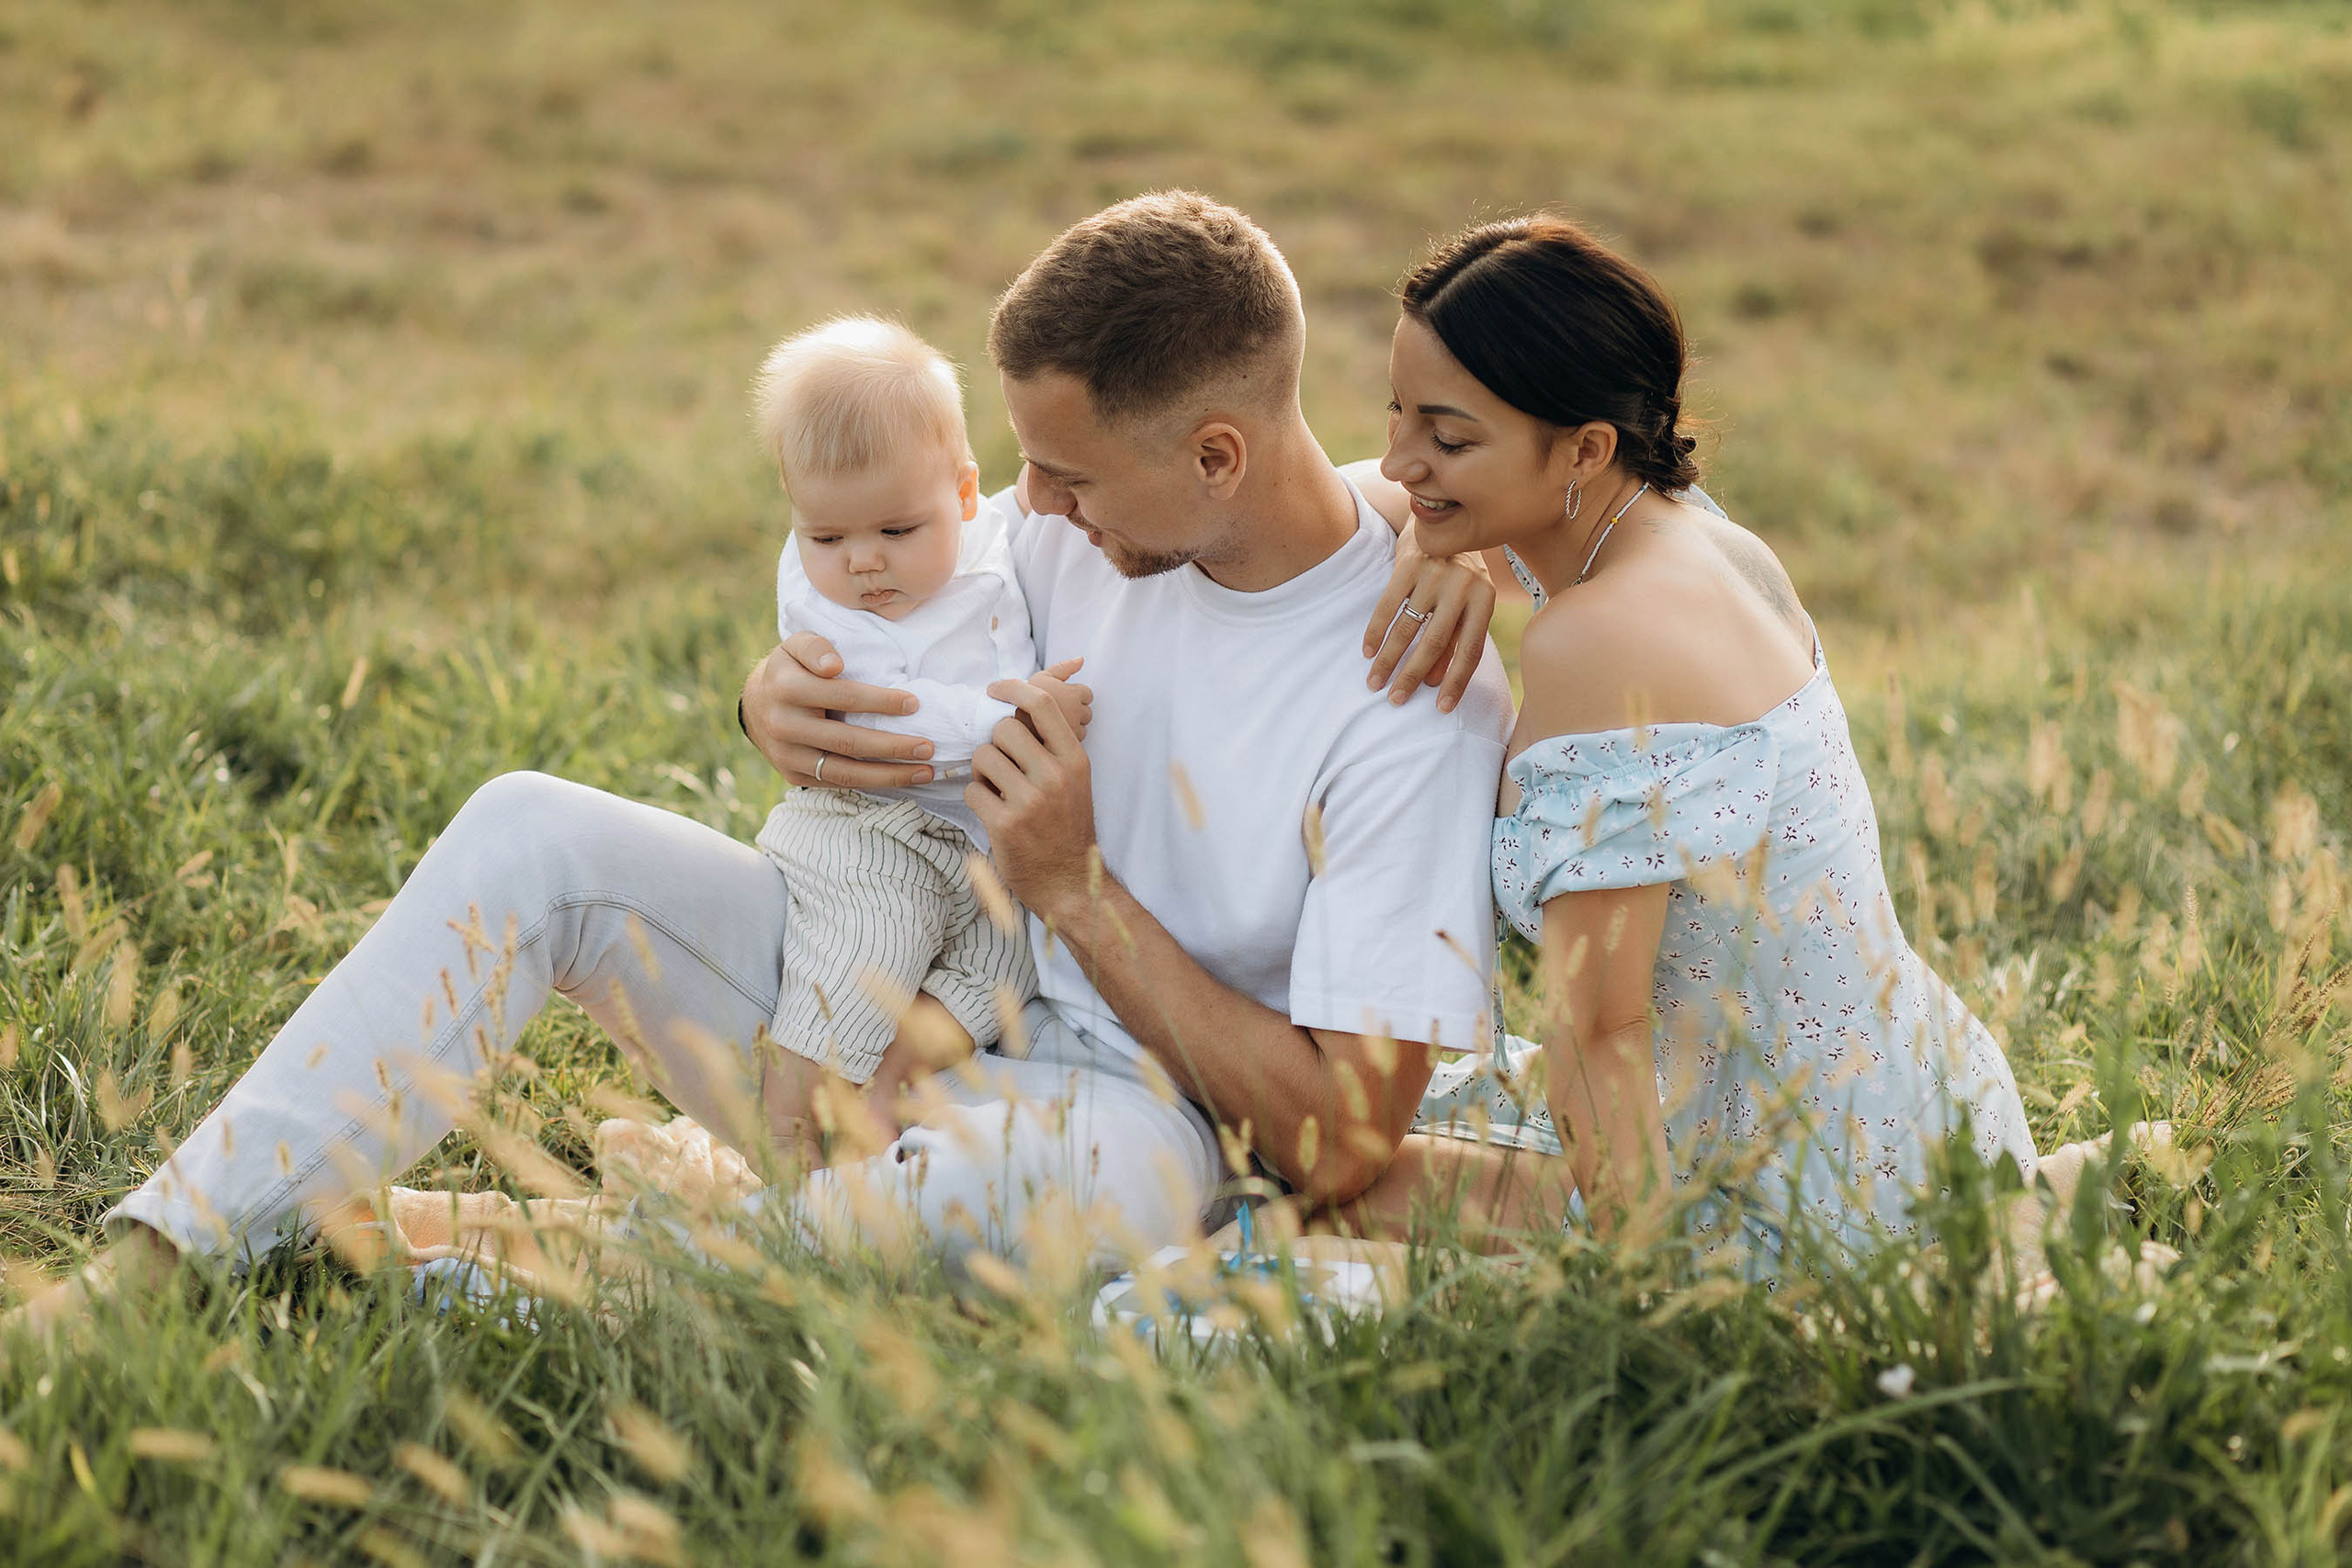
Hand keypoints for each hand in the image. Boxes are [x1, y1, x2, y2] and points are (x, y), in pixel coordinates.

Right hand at [742, 632, 934, 789]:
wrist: (756, 705)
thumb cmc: (789, 670)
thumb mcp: (796, 646)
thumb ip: (815, 647)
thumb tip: (835, 666)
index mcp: (787, 688)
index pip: (843, 697)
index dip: (881, 702)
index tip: (914, 704)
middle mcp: (784, 725)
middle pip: (847, 741)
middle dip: (892, 746)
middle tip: (928, 747)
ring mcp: (787, 755)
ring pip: (844, 772)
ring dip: (889, 775)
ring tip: (925, 772)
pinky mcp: (793, 776)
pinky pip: (837, 783)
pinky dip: (871, 783)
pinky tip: (900, 779)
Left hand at [967, 677, 1095, 922]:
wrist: (1070, 880)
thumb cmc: (1066, 825)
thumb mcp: (1073, 780)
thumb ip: (1050, 745)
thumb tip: (1016, 705)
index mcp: (1074, 760)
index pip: (1042, 704)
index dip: (1013, 688)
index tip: (995, 690)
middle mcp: (1055, 776)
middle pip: (1003, 729)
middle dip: (994, 744)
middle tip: (1001, 766)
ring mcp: (1030, 801)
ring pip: (982, 757)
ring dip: (982, 772)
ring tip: (997, 790)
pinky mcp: (1005, 824)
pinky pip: (972, 790)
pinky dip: (976, 798)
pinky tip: (993, 811)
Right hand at [1028, 657, 1091, 742]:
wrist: (1006, 726)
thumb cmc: (1024, 699)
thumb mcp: (1041, 677)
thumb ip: (1063, 668)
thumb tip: (1080, 659)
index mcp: (1073, 695)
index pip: (1087, 694)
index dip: (1074, 695)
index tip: (1060, 698)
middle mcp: (1077, 713)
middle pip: (1086, 712)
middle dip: (1075, 711)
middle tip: (1055, 711)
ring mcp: (1073, 732)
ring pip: (1082, 728)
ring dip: (1072, 726)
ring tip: (1050, 723)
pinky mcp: (1067, 746)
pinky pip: (1074, 742)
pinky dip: (1065, 739)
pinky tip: (1050, 735)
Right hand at [1361, 527, 1495, 712]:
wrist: (1443, 518)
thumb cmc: (1458, 572)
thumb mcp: (1467, 602)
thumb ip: (1454, 640)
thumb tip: (1435, 682)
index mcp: (1484, 599)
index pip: (1471, 650)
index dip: (1457, 682)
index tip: (1442, 709)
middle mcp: (1463, 586)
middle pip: (1436, 642)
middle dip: (1413, 675)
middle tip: (1396, 700)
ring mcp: (1434, 573)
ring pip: (1408, 627)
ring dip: (1389, 659)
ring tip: (1375, 682)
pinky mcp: (1409, 563)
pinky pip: (1388, 605)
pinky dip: (1375, 631)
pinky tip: (1367, 651)